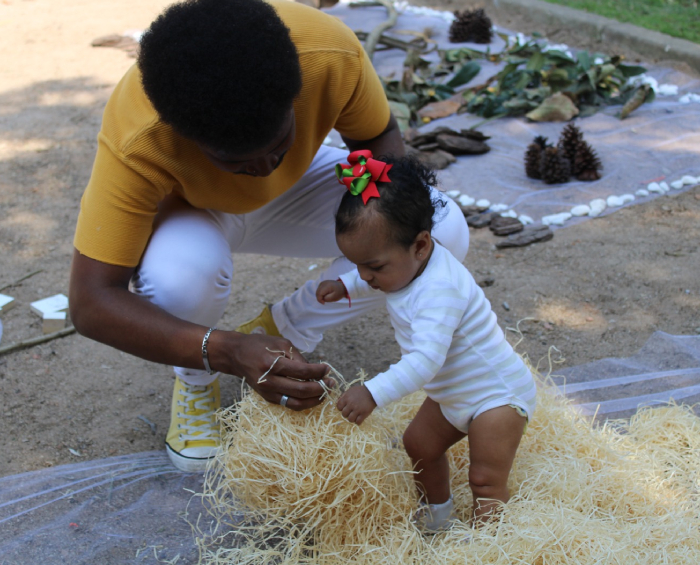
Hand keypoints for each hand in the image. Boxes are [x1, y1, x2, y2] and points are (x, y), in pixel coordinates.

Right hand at [211, 331, 334, 410]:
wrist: (236, 355)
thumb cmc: (260, 345)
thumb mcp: (281, 344)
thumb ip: (298, 358)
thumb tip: (316, 371)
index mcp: (273, 364)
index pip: (302, 372)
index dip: (319, 371)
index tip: (328, 368)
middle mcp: (270, 381)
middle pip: (302, 390)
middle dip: (321, 388)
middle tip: (331, 382)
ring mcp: (268, 392)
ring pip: (297, 403)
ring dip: (315, 399)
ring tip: (325, 391)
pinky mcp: (268, 398)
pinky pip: (290, 404)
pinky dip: (304, 402)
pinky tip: (313, 395)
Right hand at [316, 280, 345, 303]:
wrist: (342, 287)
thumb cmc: (339, 292)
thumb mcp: (334, 297)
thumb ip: (326, 299)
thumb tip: (321, 298)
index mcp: (326, 286)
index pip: (319, 293)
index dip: (320, 299)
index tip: (324, 303)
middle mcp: (323, 283)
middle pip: (317, 292)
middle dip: (320, 298)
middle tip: (325, 301)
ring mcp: (322, 282)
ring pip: (317, 291)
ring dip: (321, 296)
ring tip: (327, 297)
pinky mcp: (322, 283)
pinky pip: (319, 290)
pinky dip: (321, 293)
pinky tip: (326, 294)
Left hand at [337, 385, 375, 424]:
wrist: (372, 392)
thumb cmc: (360, 391)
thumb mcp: (350, 391)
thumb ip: (343, 396)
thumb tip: (338, 402)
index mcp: (346, 398)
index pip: (339, 407)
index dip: (341, 408)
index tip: (345, 408)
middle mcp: (351, 404)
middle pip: (344, 414)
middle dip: (346, 413)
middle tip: (350, 412)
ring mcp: (357, 410)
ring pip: (350, 419)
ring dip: (352, 418)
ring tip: (355, 416)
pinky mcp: (364, 414)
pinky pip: (358, 422)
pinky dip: (358, 422)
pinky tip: (359, 418)